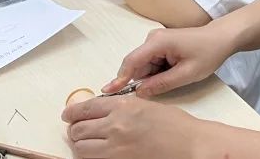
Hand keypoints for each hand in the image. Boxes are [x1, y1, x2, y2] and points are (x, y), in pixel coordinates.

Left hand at [63, 95, 200, 158]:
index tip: (68, 116)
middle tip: (78, 132)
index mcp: (124, 106)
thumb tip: (102, 113)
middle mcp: (116, 125)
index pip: (86, 108)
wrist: (191, 146)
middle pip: (78, 128)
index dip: (73, 113)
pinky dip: (90, 158)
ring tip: (87, 145)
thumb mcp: (147, 106)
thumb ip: (122, 108)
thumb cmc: (176, 126)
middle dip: (75, 131)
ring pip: (81, 148)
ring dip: (81, 146)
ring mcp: (116, 147)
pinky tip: (98, 155)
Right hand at [101, 23, 233, 97]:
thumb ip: (161, 84)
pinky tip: (173, 74)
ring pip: (145, 66)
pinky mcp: (161, 45)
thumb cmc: (207, 53)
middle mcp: (152, 39)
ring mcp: (156, 41)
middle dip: (142, 81)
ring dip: (153, 77)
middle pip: (137, 65)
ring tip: (175, 78)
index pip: (131, 62)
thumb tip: (139, 93)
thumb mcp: (186, 74)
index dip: (119, 78)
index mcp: (157, 43)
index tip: (107, 92)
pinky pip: (152, 63)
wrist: (222, 38)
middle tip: (157, 91)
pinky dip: (158, 73)